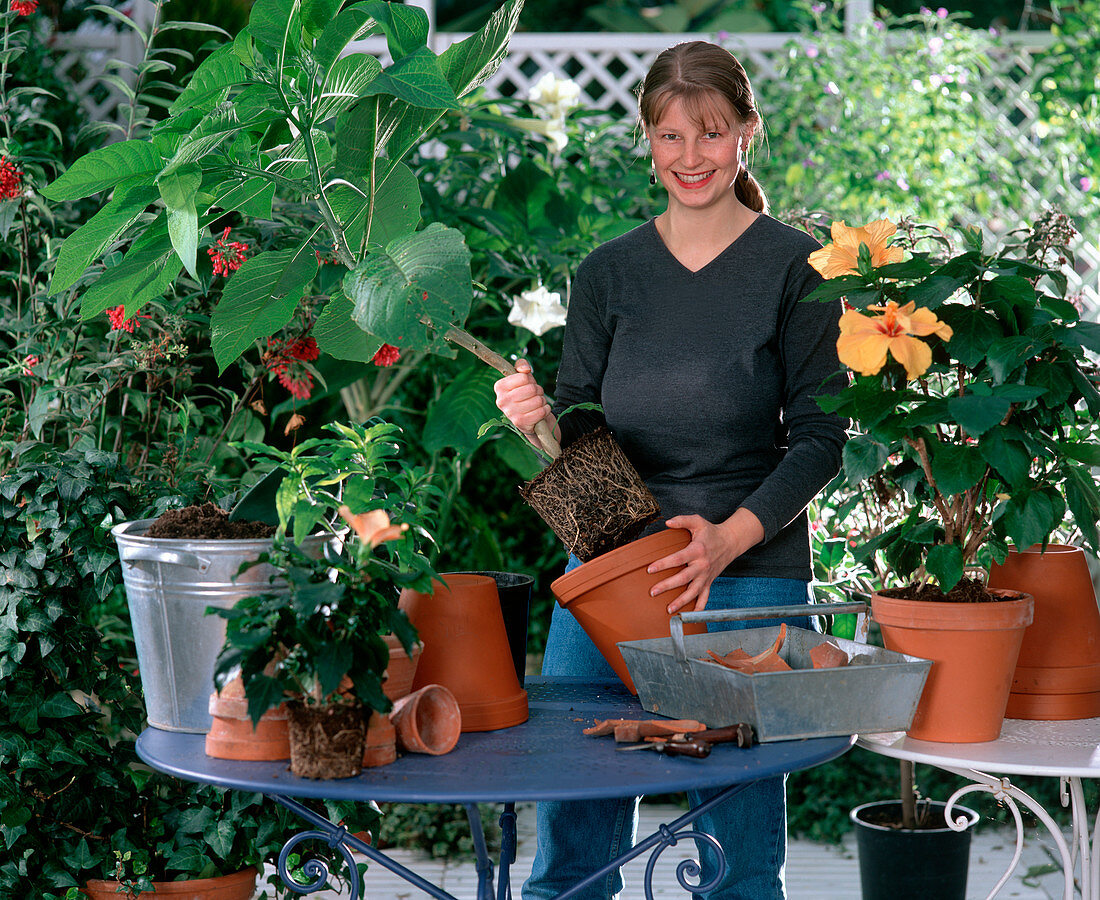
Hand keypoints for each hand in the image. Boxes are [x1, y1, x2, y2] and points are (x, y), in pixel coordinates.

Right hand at [493, 359, 551, 434]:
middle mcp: (501, 400)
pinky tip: (540, 411)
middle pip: (531, 389)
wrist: (529, 418)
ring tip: (536, 403)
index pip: (523, 377)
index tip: (527, 386)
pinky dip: (545, 409)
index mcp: (499, 387)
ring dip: (541, 401)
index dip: (530, 380)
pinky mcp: (520, 422)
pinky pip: (541, 411)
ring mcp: (510, 413)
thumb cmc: (526, 394)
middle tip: (534, 395)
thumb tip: (525, 370)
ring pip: (538, 400)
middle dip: (538, 391)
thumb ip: (521, 365)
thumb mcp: (523, 377)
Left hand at [646, 509, 764, 613]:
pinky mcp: (709, 582)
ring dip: (681, 602)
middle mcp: (702, 565)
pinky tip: (689, 616)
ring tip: (669, 610)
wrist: (731, 542)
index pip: (678, 558)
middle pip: (684, 578)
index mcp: (698, 550)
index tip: (650, 569)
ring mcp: (706, 576)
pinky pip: (705, 597)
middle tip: (653, 592)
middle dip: (667, 586)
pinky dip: (699, 608)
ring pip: (694, 592)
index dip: (664, 564)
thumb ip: (682, 520)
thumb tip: (667, 522)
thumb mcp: (698, 521)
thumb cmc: (711, 532)